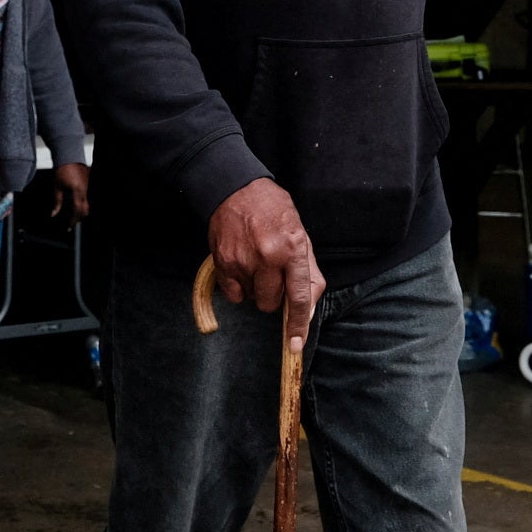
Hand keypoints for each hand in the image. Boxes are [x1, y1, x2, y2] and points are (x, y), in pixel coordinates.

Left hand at [49, 162, 90, 226]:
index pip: (77, 211)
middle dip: (79, 218)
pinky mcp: (88, 183)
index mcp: (77, 191)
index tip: (68, 227)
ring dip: (80, 211)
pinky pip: (87, 196)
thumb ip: (57, 202)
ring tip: (72, 215)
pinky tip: (76, 204)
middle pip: (85, 210)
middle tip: (71, 223)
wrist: (69, 156)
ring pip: (87, 203)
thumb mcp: (57, 186)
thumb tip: (54, 214)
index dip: (73, 221)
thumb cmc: (62, 169)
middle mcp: (85, 190)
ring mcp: (88, 187)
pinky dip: (82, 203)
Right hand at [209, 178, 323, 348]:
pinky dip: (238, 286)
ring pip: (252, 298)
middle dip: (274, 295)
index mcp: (292, 248)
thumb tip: (308, 307)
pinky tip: (241, 264)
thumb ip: (308, 271)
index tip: (295, 344)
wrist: (235, 187)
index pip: (299, 296)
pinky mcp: (223, 262)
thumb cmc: (273, 209)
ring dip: (256, 288)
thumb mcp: (300, 233)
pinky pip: (233, 294)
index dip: (298, 324)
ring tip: (256, 261)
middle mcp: (267, 257)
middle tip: (272, 271)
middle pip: (271, 303)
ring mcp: (242, 261)